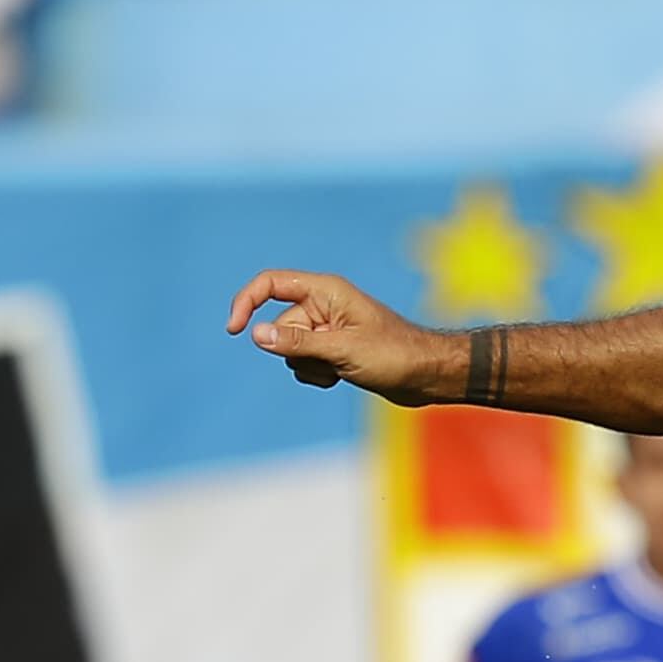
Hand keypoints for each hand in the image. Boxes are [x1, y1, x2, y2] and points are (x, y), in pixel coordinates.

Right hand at [226, 270, 452, 402]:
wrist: (428, 375)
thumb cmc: (395, 355)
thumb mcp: (342, 350)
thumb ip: (298, 342)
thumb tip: (256, 336)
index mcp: (325, 291)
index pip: (270, 284)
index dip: (247, 302)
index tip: (234, 330)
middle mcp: (322, 305)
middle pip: (280, 327)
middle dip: (297, 351)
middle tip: (331, 361)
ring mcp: (326, 329)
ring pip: (291, 350)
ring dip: (309, 367)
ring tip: (342, 370)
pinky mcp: (332, 350)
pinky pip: (304, 364)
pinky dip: (317, 375)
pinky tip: (342, 378)